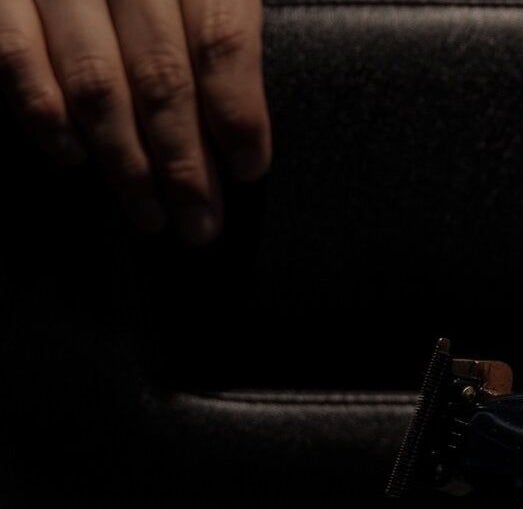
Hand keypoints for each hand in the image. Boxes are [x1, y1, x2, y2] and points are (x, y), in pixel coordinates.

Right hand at [0, 0, 270, 243]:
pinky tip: (70, 157)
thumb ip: (222, 18)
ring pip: (97, 80)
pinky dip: (42, 109)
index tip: (248, 171)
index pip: (221, 40)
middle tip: (199, 224)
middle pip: (163, 76)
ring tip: (149, 214)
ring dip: (125, 159)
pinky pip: (15, 52)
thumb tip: (241, 121)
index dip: (238, 112)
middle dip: (185, 163)